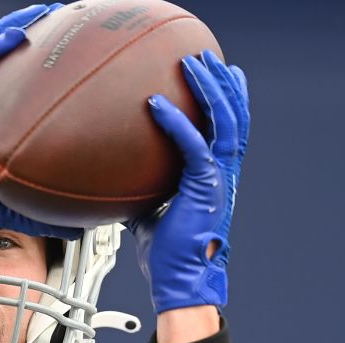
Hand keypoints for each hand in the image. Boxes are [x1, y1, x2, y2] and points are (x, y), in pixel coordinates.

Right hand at [0, 4, 81, 239]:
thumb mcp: (8, 207)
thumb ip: (41, 215)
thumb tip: (77, 229)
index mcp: (0, 125)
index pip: (32, 91)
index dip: (56, 74)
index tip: (89, 63)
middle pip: (17, 62)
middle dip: (45, 40)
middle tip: (76, 25)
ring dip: (21, 27)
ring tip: (48, 13)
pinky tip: (17, 35)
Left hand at [128, 50, 249, 311]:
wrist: (178, 284)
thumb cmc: (166, 258)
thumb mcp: (147, 216)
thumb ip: (139, 194)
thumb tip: (112, 185)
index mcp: (214, 180)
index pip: (226, 132)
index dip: (227, 102)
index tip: (219, 77)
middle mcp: (222, 175)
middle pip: (233, 118)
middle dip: (222, 84)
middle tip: (207, 57)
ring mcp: (217, 181)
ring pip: (224, 123)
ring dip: (210, 89)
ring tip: (195, 63)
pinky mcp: (203, 188)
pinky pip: (193, 145)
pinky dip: (176, 122)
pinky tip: (156, 104)